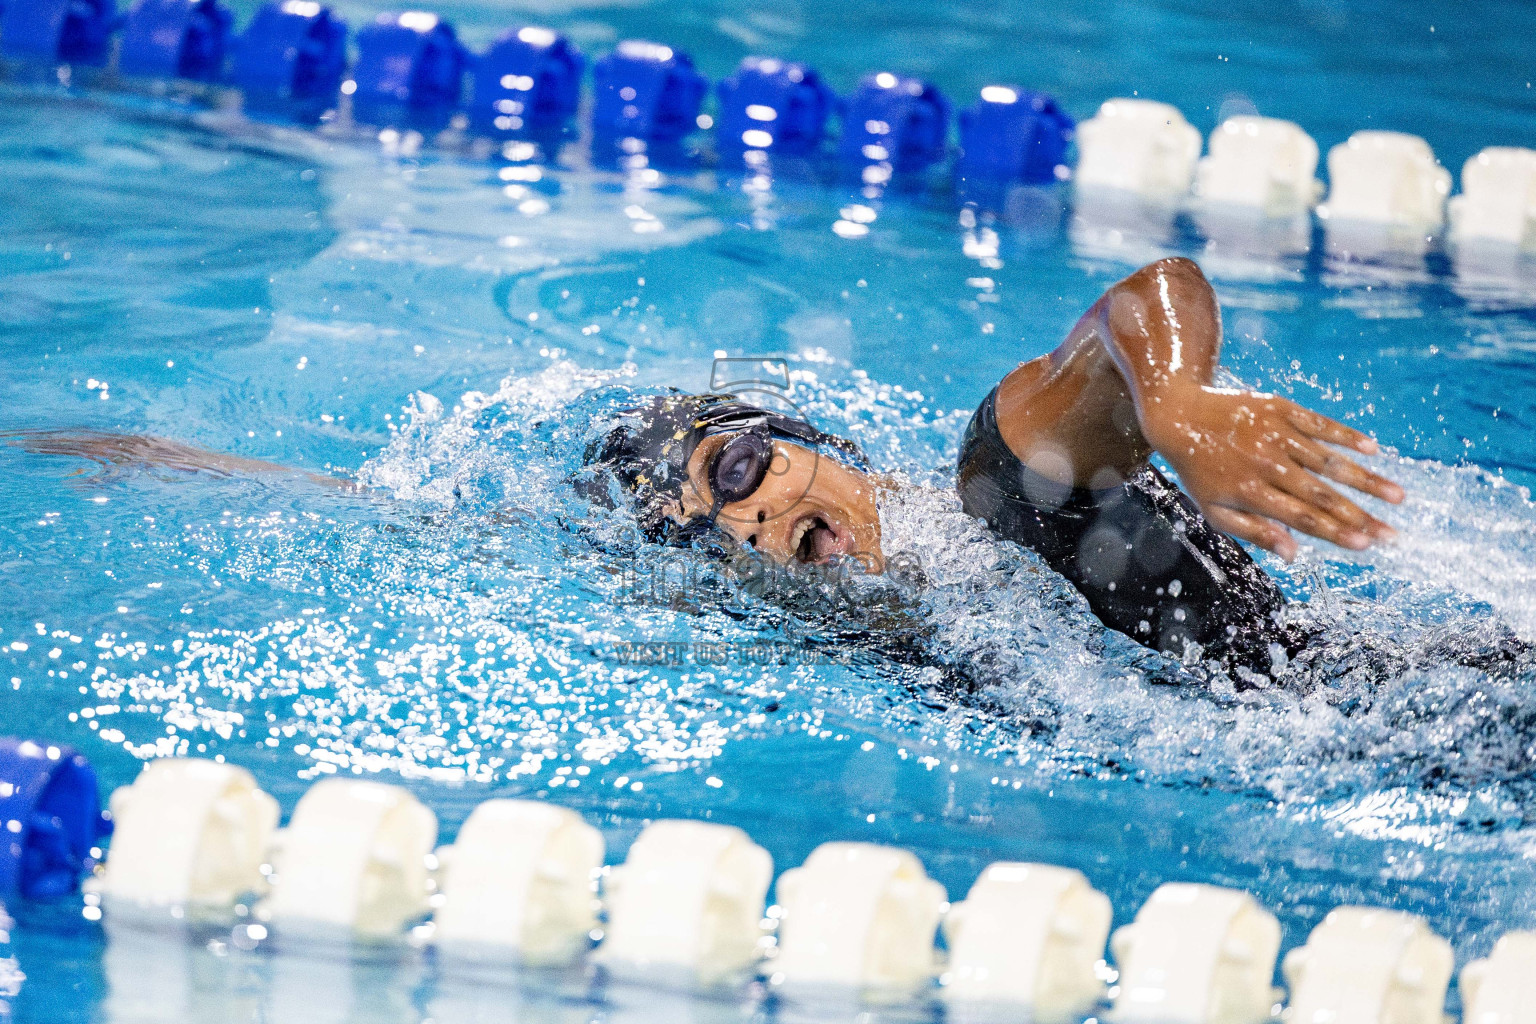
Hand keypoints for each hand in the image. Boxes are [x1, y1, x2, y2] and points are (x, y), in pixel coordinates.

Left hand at [1141, 386, 1404, 560]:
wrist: (1179, 415)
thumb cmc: (1199, 470)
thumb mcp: (1214, 509)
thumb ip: (1253, 531)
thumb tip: (1294, 554)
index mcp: (1251, 491)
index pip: (1302, 517)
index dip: (1335, 532)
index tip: (1366, 546)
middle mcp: (1268, 463)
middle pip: (1322, 494)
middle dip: (1361, 516)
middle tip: (1394, 533)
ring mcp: (1277, 434)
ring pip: (1329, 461)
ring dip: (1366, 479)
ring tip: (1398, 496)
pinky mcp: (1281, 409)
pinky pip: (1321, 424)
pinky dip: (1347, 437)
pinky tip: (1372, 451)